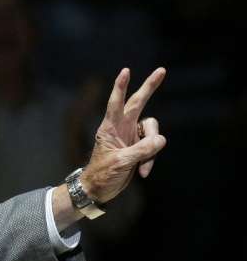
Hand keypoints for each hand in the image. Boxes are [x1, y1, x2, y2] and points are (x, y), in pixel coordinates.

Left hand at [81, 67, 166, 202]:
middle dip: (149, 87)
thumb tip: (161, 139)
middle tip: (161, 70)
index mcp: (110, 128)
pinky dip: (151, 159)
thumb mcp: (121, 163)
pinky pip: (153, 146)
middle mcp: (121, 128)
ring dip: (152, 150)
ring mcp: (131, 136)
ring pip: (152, 130)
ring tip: (142, 168)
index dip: (120, 88)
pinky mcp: (139, 147)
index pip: (115, 104)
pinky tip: (142, 172)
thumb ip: (141, 150)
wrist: (99, 190)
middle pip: (138, 103)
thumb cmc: (103, 175)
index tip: (125, 71)